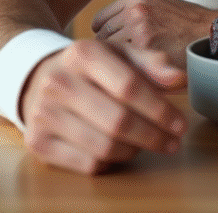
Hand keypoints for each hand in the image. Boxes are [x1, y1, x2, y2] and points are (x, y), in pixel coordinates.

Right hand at [20, 37, 186, 174]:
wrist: (37, 78)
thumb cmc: (88, 68)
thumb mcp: (118, 54)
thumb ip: (150, 63)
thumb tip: (179, 79)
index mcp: (82, 53)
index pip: (129, 87)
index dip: (160, 110)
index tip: (180, 124)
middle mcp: (59, 82)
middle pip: (118, 121)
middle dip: (153, 136)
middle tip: (173, 142)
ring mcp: (44, 114)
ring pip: (104, 147)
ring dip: (135, 150)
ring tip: (147, 143)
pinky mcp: (38, 142)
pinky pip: (87, 164)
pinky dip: (111, 163)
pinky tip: (120, 151)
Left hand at [92, 0, 217, 66]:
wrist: (216, 33)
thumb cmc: (188, 27)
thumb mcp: (159, 7)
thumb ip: (134, 15)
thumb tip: (102, 33)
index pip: (100, 21)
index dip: (107, 38)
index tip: (115, 49)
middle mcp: (135, 9)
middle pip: (101, 38)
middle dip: (111, 53)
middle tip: (125, 64)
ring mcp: (139, 28)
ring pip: (111, 53)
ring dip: (121, 63)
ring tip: (136, 70)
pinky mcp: (147, 48)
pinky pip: (125, 63)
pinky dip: (131, 70)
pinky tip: (143, 73)